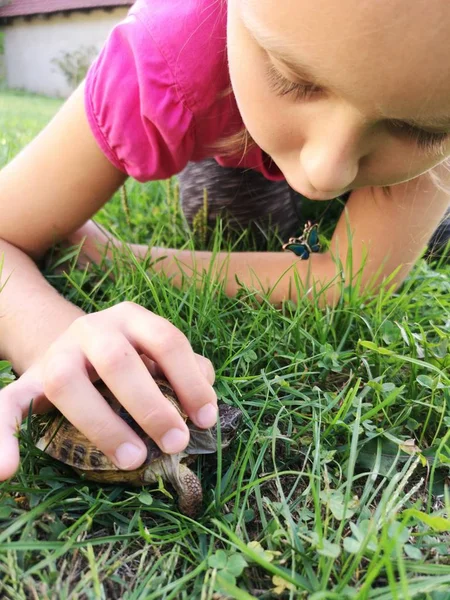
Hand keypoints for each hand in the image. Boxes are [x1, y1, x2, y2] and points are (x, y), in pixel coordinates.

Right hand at [0, 302, 216, 480]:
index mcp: (131, 318)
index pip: (166, 340)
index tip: (206, 420)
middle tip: (175, 443)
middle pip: (120, 361)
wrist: (75, 346)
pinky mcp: (28, 382)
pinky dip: (2, 437)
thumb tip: (206, 407)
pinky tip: (6, 471)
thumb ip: (186, 369)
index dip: (190, 380)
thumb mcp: (156, 352)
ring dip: (102, 425)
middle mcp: (93, 328)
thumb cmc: (129, 356)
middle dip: (151, 405)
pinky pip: (7, 405)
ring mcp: (57, 353)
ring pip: (68, 384)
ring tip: (132, 460)